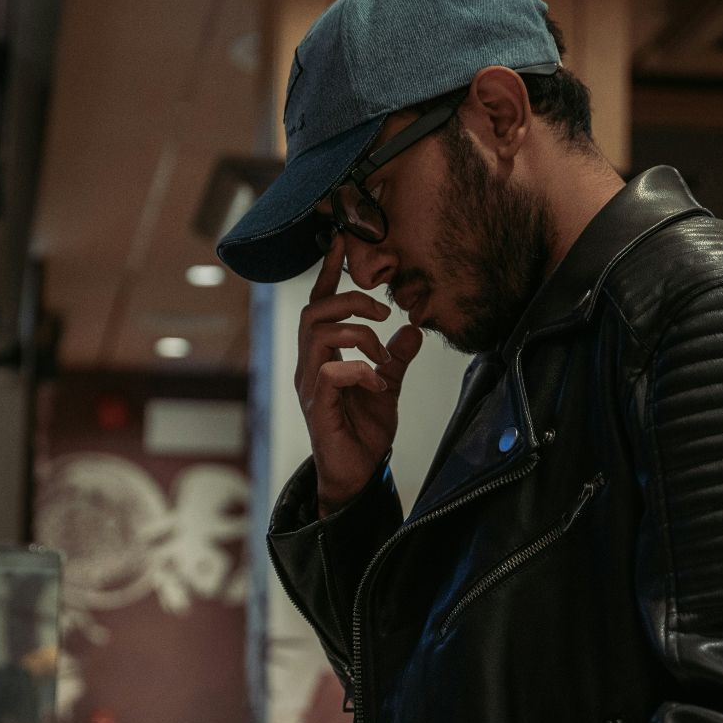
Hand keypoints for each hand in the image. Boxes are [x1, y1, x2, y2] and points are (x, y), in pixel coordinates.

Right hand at [296, 235, 421, 515]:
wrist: (357, 476)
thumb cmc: (363, 433)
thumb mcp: (388, 387)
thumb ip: (396, 358)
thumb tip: (413, 329)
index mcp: (322, 357)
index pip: (318, 307)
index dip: (327, 275)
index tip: (339, 245)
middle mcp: (309, 366)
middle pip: (313, 312)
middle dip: (350, 302)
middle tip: (382, 313)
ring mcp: (309, 386)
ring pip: (318, 336)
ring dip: (358, 336)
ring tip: (382, 355)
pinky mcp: (318, 407)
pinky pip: (330, 373)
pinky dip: (359, 371)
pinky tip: (378, 384)